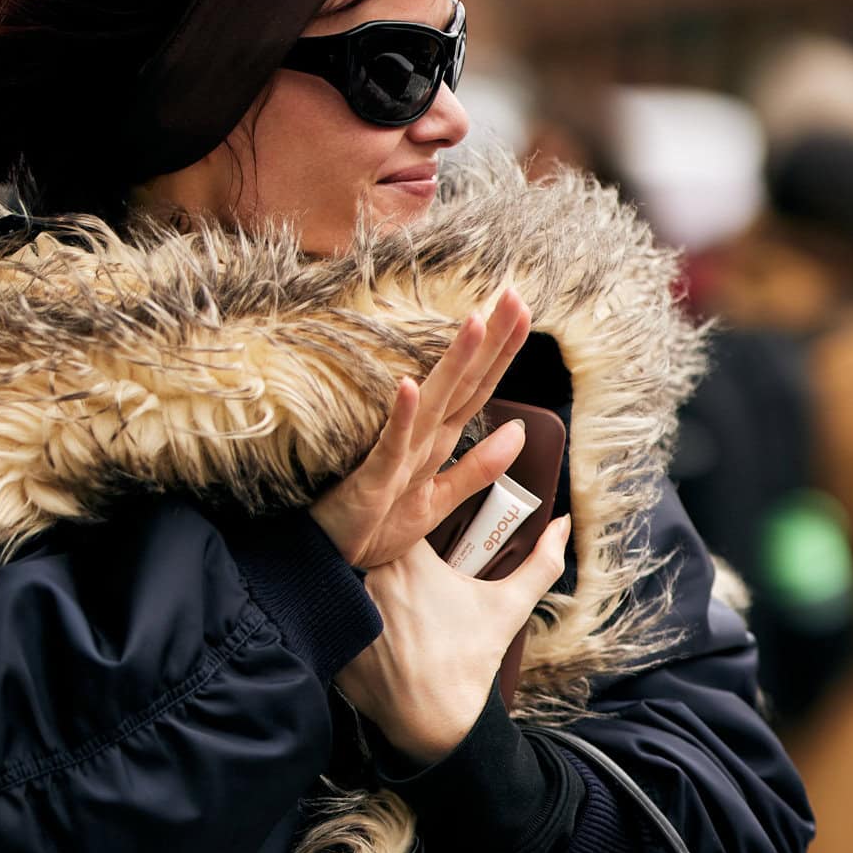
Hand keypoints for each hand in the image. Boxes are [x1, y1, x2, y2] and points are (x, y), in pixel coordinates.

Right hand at [310, 290, 532, 568]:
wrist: (329, 558)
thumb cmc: (374, 526)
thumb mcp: (439, 500)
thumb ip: (479, 468)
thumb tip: (518, 431)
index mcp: (438, 441)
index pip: (478, 389)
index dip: (502, 353)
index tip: (524, 312)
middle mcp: (421, 438)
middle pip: (463, 384)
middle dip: (489, 341)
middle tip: (511, 293)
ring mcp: (396, 454)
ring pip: (432, 403)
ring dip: (453, 364)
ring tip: (475, 324)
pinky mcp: (372, 477)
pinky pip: (390, 444)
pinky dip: (401, 416)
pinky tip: (409, 386)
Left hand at [337, 515, 572, 763]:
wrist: (437, 723)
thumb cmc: (471, 661)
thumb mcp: (509, 607)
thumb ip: (541, 561)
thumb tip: (563, 524)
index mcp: (410, 560)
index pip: (396, 522)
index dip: (399, 524)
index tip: (407, 536)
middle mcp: (370, 579)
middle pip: (364, 546)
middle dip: (373, 553)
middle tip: (390, 567)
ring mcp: (345, 609)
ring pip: (340, 579)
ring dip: (352, 583)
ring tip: (371, 599)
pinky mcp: (330, 638)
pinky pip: (327, 615)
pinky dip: (337, 618)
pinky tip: (355, 629)